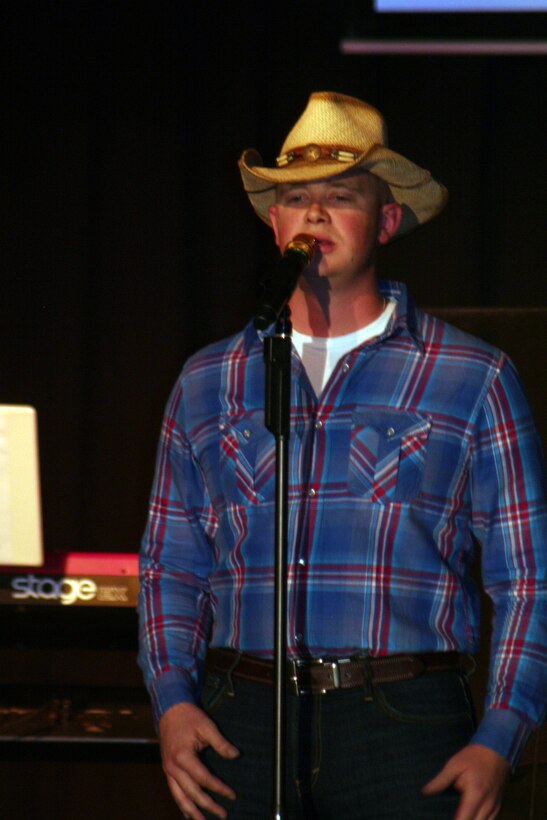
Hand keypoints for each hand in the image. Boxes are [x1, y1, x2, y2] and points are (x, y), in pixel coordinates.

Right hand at [159, 701, 239, 819]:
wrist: (170, 710)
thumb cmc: (189, 717)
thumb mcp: (207, 726)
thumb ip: (221, 743)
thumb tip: (236, 755)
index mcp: (183, 756)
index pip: (204, 778)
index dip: (219, 788)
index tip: (232, 795)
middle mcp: (173, 767)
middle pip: (192, 793)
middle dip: (208, 806)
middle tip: (223, 814)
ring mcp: (168, 770)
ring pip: (179, 797)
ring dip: (192, 812)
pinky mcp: (167, 770)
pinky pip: (173, 791)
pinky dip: (181, 804)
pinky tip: (188, 812)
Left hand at [422, 743, 509, 819]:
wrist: (496, 749)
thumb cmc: (473, 757)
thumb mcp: (454, 764)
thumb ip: (441, 780)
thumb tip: (426, 792)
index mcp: (475, 795)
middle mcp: (487, 806)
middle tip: (448, 817)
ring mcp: (495, 807)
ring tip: (460, 816)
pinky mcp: (499, 806)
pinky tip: (471, 817)